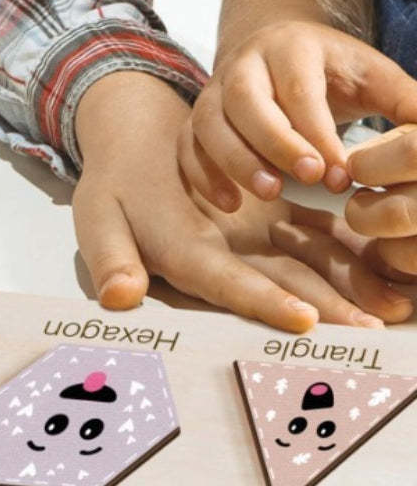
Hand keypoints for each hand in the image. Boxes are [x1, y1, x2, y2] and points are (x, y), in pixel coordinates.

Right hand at [73, 72, 412, 330]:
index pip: (229, 287)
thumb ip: (109, 259)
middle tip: (373, 333)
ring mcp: (252, 242)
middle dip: (327, 312)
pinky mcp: (270, 221)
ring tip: (394, 307)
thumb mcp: (98, 219)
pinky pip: (318, 236)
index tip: (304, 321)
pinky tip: (384, 255)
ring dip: (350, 287)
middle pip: (282, 288)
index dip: (264, 304)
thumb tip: (119, 297)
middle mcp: (227, 260)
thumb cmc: (110, 186)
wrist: (128, 152)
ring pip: (309, 266)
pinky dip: (351, 246)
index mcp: (186, 260)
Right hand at [177, 20, 416, 210]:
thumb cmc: (326, 73)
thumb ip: (401, 102)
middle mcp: (243, 65)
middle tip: (305, 180)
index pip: (299, 90)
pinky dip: (203, 177)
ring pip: (209, 126)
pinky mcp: (193, 122)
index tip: (339, 174)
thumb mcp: (369, 77)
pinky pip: (187, 149)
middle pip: (247, 102)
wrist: (273, 53)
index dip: (316, 134)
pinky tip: (229, 204)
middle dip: (275, 143)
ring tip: (268, 194)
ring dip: (235, 162)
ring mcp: (212, 94)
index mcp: (290, 46)